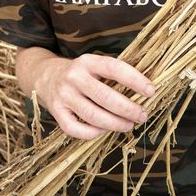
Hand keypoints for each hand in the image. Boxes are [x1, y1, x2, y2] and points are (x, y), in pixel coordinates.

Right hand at [34, 54, 155, 139]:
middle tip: (142, 115)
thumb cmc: (80, 74)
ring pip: (93, 115)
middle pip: (106, 96)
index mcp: (87, 61)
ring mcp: (63, 95)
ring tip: (129, 125)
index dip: (135, 80)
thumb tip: (145, 91)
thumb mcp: (94, 66)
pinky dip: (93, 133)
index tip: (151, 91)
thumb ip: (114, 75)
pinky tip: (104, 131)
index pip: (114, 68)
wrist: (44, 76)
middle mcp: (74, 76)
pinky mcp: (56, 112)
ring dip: (115, 123)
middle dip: (128, 109)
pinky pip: (76, 129)